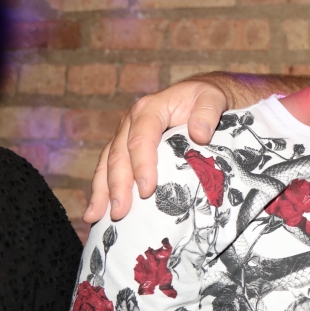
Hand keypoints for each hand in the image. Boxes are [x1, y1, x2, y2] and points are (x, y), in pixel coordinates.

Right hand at [84, 80, 228, 222]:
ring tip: (96, 216)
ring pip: (107, 164)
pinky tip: (97, 210)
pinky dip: (102, 189)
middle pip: (119, 155)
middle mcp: (132, 122)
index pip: (141, 138)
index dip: (142, 165)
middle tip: (120, 212)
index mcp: (150, 109)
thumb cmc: (207, 97)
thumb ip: (208, 113)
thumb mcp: (213, 98)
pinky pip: (109, 168)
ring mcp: (125, 135)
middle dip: (117, 186)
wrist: (201, 94)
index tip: (147, 190)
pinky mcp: (126, 148)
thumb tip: (199, 135)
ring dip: (102, 191)